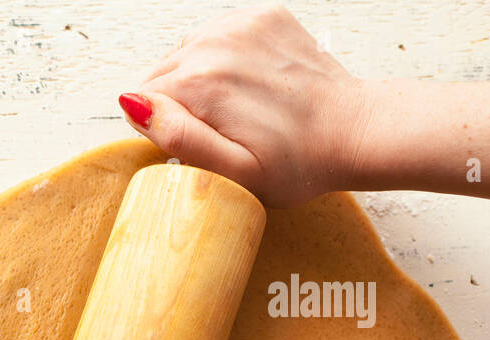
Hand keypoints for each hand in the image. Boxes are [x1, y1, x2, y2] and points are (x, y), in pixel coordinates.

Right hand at [119, 3, 366, 205]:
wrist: (354, 131)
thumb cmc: (297, 163)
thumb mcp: (232, 172)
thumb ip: (178, 137)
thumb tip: (134, 105)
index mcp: (202, 82)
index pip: (143, 102)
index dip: (166, 130)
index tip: (200, 145)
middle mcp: (216, 42)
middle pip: (161, 74)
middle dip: (180, 104)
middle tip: (221, 131)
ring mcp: (242, 24)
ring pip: (186, 54)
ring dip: (199, 81)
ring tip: (235, 108)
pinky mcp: (263, 16)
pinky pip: (217, 37)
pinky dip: (224, 60)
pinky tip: (249, 85)